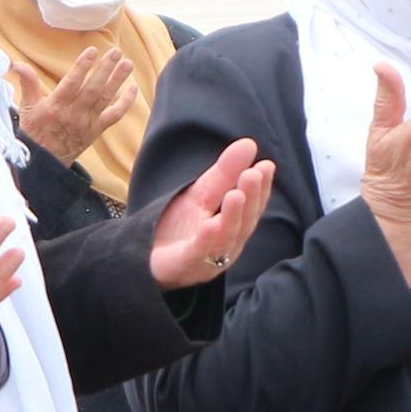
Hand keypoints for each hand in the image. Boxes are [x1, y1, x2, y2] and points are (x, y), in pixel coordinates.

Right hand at [15, 47, 137, 160]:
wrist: (45, 162)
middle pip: (93, 89)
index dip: (82, 67)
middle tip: (115, 52)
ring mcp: (87, 123)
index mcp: (55, 107)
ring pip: (105, 99)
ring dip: (118, 80)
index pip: (71, 83)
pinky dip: (125, 103)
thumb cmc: (35, 132)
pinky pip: (114, 116)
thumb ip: (27, 83)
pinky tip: (133, 88)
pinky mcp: (96, 130)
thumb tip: (17, 64)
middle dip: (105, 69)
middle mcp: (73, 114)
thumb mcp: (26, 108)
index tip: (92, 50)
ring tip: (127, 63)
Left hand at [146, 140, 275, 287]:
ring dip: (232, 217)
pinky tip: (209, 225)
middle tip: (253, 174)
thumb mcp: (201, 194)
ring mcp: (208, 260)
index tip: (266, 166)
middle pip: (244, 223)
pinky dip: (206, 240)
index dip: (261, 188)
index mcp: (234, 228)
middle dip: (251, 198)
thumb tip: (249, 144)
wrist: (144, 257)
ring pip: (225, 238)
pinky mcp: (185, 267)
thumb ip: (225, 172)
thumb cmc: (179, 228)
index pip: (252, 207)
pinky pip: (198, 254)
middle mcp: (227, 246)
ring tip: (236, 194)